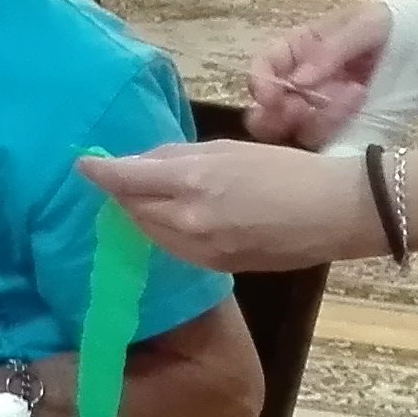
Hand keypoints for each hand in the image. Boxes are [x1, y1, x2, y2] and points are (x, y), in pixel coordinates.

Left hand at [78, 142, 381, 272]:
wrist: (335, 213)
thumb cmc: (287, 170)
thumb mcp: (230, 149)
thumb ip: (180, 156)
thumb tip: (143, 161)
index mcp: (192, 181)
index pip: (127, 179)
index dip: (100, 172)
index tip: (82, 165)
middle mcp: (188, 219)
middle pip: (133, 208)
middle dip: (123, 192)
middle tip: (120, 177)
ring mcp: (200, 249)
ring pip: (150, 231)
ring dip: (142, 214)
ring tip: (145, 197)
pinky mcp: (215, 267)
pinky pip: (174, 248)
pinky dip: (166, 232)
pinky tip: (175, 219)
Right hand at [246, 0, 392, 149]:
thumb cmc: (404, 22)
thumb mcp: (366, 23)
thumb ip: (330, 50)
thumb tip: (297, 82)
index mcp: (300, 50)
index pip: (263, 69)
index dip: (261, 85)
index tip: (273, 98)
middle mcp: (306, 84)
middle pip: (269, 111)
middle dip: (281, 114)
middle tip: (305, 108)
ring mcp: (327, 111)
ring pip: (297, 131)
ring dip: (317, 120)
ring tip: (356, 95)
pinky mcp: (350, 131)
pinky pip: (329, 144)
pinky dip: (336, 133)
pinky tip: (361, 107)